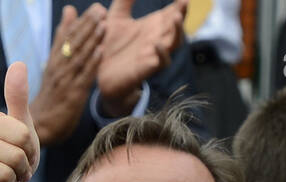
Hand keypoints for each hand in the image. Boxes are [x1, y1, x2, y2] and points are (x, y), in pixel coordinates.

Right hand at [32, 4, 104, 146]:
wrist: (39, 129)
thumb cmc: (50, 100)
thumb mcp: (53, 70)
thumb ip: (60, 44)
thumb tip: (66, 19)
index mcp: (53, 64)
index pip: (65, 39)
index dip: (78, 23)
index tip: (91, 9)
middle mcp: (57, 70)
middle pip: (72, 44)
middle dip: (87, 26)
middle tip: (99, 11)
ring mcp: (64, 83)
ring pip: (78, 58)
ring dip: (91, 41)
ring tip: (103, 25)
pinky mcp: (72, 97)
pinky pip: (82, 78)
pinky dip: (91, 63)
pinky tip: (100, 51)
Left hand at [97, 0, 187, 114]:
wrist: (100, 71)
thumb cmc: (110, 44)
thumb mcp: (116, 17)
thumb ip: (125, 1)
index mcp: (151, 27)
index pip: (169, 14)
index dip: (178, 5)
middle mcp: (156, 39)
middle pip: (175, 26)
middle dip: (181, 14)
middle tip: (185, 2)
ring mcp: (153, 54)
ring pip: (173, 43)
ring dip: (177, 32)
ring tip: (176, 17)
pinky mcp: (147, 68)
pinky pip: (161, 62)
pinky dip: (162, 54)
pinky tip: (158, 43)